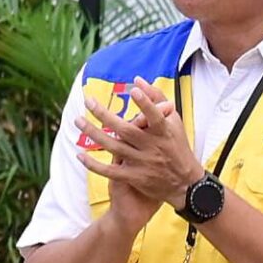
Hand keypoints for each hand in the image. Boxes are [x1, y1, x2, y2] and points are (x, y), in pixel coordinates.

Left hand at [75, 79, 197, 214]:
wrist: (185, 183)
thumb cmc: (177, 145)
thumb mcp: (174, 121)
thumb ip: (157, 98)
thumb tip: (137, 79)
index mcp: (164, 131)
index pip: (155, 116)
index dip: (146, 104)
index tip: (133, 91)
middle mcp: (152, 147)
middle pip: (126, 130)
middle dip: (105, 115)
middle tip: (88, 101)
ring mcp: (142, 163)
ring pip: (114, 148)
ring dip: (94, 134)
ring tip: (78, 121)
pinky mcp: (134, 177)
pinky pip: (110, 171)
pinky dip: (94, 164)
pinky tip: (79, 154)